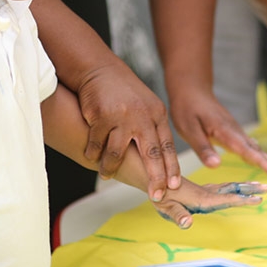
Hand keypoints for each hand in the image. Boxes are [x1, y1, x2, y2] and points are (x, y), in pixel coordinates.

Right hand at [78, 60, 179, 201]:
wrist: (100, 70)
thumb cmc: (125, 93)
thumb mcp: (146, 107)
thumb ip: (152, 130)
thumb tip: (160, 162)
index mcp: (157, 114)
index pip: (168, 146)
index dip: (171, 167)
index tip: (175, 186)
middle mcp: (143, 116)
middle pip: (151, 153)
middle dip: (155, 177)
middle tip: (156, 196)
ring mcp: (122, 117)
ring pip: (117, 153)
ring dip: (111, 167)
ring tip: (107, 174)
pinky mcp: (101, 117)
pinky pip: (96, 144)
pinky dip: (92, 153)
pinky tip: (91, 157)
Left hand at [152, 178, 266, 228]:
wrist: (153, 174)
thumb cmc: (159, 193)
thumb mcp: (165, 206)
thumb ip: (177, 215)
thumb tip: (188, 223)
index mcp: (202, 197)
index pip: (226, 199)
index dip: (242, 200)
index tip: (258, 200)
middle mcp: (207, 192)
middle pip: (233, 189)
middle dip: (251, 189)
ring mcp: (206, 189)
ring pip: (230, 186)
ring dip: (246, 186)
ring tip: (260, 185)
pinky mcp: (203, 188)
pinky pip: (224, 186)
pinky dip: (236, 186)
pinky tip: (239, 187)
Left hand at [169, 87, 266, 177]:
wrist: (192, 90)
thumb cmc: (187, 109)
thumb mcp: (189, 130)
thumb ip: (203, 148)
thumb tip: (216, 166)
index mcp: (226, 132)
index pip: (247, 150)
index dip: (261, 163)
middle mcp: (235, 132)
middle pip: (259, 150)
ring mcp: (236, 131)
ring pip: (257, 148)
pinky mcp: (233, 131)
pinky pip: (250, 145)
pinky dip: (260, 154)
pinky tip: (264, 159)